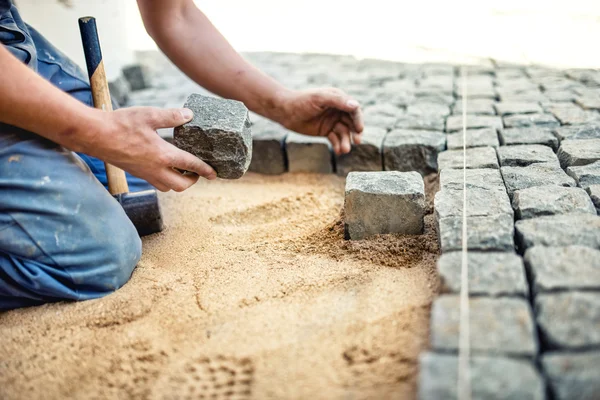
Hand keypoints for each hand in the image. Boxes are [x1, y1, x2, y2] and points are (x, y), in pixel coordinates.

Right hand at [82, 107, 215, 191]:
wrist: (94, 135)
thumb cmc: (121, 124)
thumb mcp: (149, 115)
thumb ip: (171, 116)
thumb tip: (189, 115)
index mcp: (163, 155)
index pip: (191, 165)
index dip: (205, 170)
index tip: (214, 173)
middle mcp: (156, 169)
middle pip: (181, 185)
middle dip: (193, 180)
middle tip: (198, 171)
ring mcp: (145, 174)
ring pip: (168, 187)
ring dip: (179, 182)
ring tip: (183, 170)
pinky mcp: (136, 173)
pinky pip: (157, 183)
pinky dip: (166, 180)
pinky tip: (165, 166)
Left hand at [276, 88, 363, 154]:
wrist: (285, 112)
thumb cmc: (301, 101)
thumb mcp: (319, 98)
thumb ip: (338, 101)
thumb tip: (356, 105)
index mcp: (338, 99)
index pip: (354, 110)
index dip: (358, 119)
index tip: (359, 129)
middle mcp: (338, 110)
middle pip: (351, 123)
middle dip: (355, 133)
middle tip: (358, 142)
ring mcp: (332, 122)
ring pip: (343, 133)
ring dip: (346, 141)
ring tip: (345, 150)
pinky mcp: (326, 131)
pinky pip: (335, 139)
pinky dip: (338, 145)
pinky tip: (338, 151)